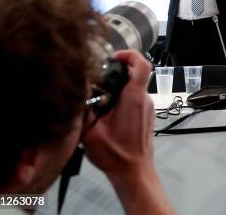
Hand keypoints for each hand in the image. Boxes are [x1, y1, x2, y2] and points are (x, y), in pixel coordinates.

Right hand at [82, 51, 173, 213]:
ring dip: (118, 87)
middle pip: (136, 74)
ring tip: (99, 97)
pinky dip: (123, 99)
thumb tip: (78, 90)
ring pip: (135, 87)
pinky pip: (136, 99)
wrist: (133, 172)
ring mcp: (148, 108)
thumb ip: (83, 109)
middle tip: (99, 78)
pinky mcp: (146, 116)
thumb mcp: (90, 132)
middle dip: (117, 72)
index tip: (114, 57)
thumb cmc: (115, 154)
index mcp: (134, 98)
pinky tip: (107, 111)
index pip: (142, 64)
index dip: (129, 54)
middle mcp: (144, 100)